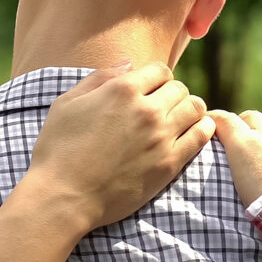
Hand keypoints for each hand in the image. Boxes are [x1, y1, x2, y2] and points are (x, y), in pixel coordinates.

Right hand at [23, 61, 213, 231]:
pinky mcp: (170, 163)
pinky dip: (203, 129)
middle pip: (179, 88)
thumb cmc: (59, 149)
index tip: (151, 90)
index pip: (160, 70)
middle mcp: (146, 109)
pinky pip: (201, 136)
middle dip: (172, 94)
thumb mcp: (67, 103)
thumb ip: (99, 78)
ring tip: (178, 119)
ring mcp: (161, 137)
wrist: (64, 196)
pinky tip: (194, 131)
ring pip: (196, 108)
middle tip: (162, 107)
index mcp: (122, 90)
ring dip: (189, 109)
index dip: (156, 78)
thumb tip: (128, 65)